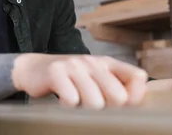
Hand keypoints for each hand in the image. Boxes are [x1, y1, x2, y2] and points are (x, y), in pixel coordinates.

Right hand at [12, 54, 147, 108]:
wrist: (33, 69)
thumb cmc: (69, 78)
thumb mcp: (95, 78)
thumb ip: (118, 86)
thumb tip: (138, 98)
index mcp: (107, 63)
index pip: (138, 78)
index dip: (135, 97)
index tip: (122, 106)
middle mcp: (93, 61)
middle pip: (118, 96)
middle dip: (108, 110)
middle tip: (94, 108)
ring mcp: (74, 65)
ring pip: (95, 102)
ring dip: (85, 110)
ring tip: (77, 104)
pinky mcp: (56, 72)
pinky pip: (71, 100)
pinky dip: (67, 107)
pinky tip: (63, 101)